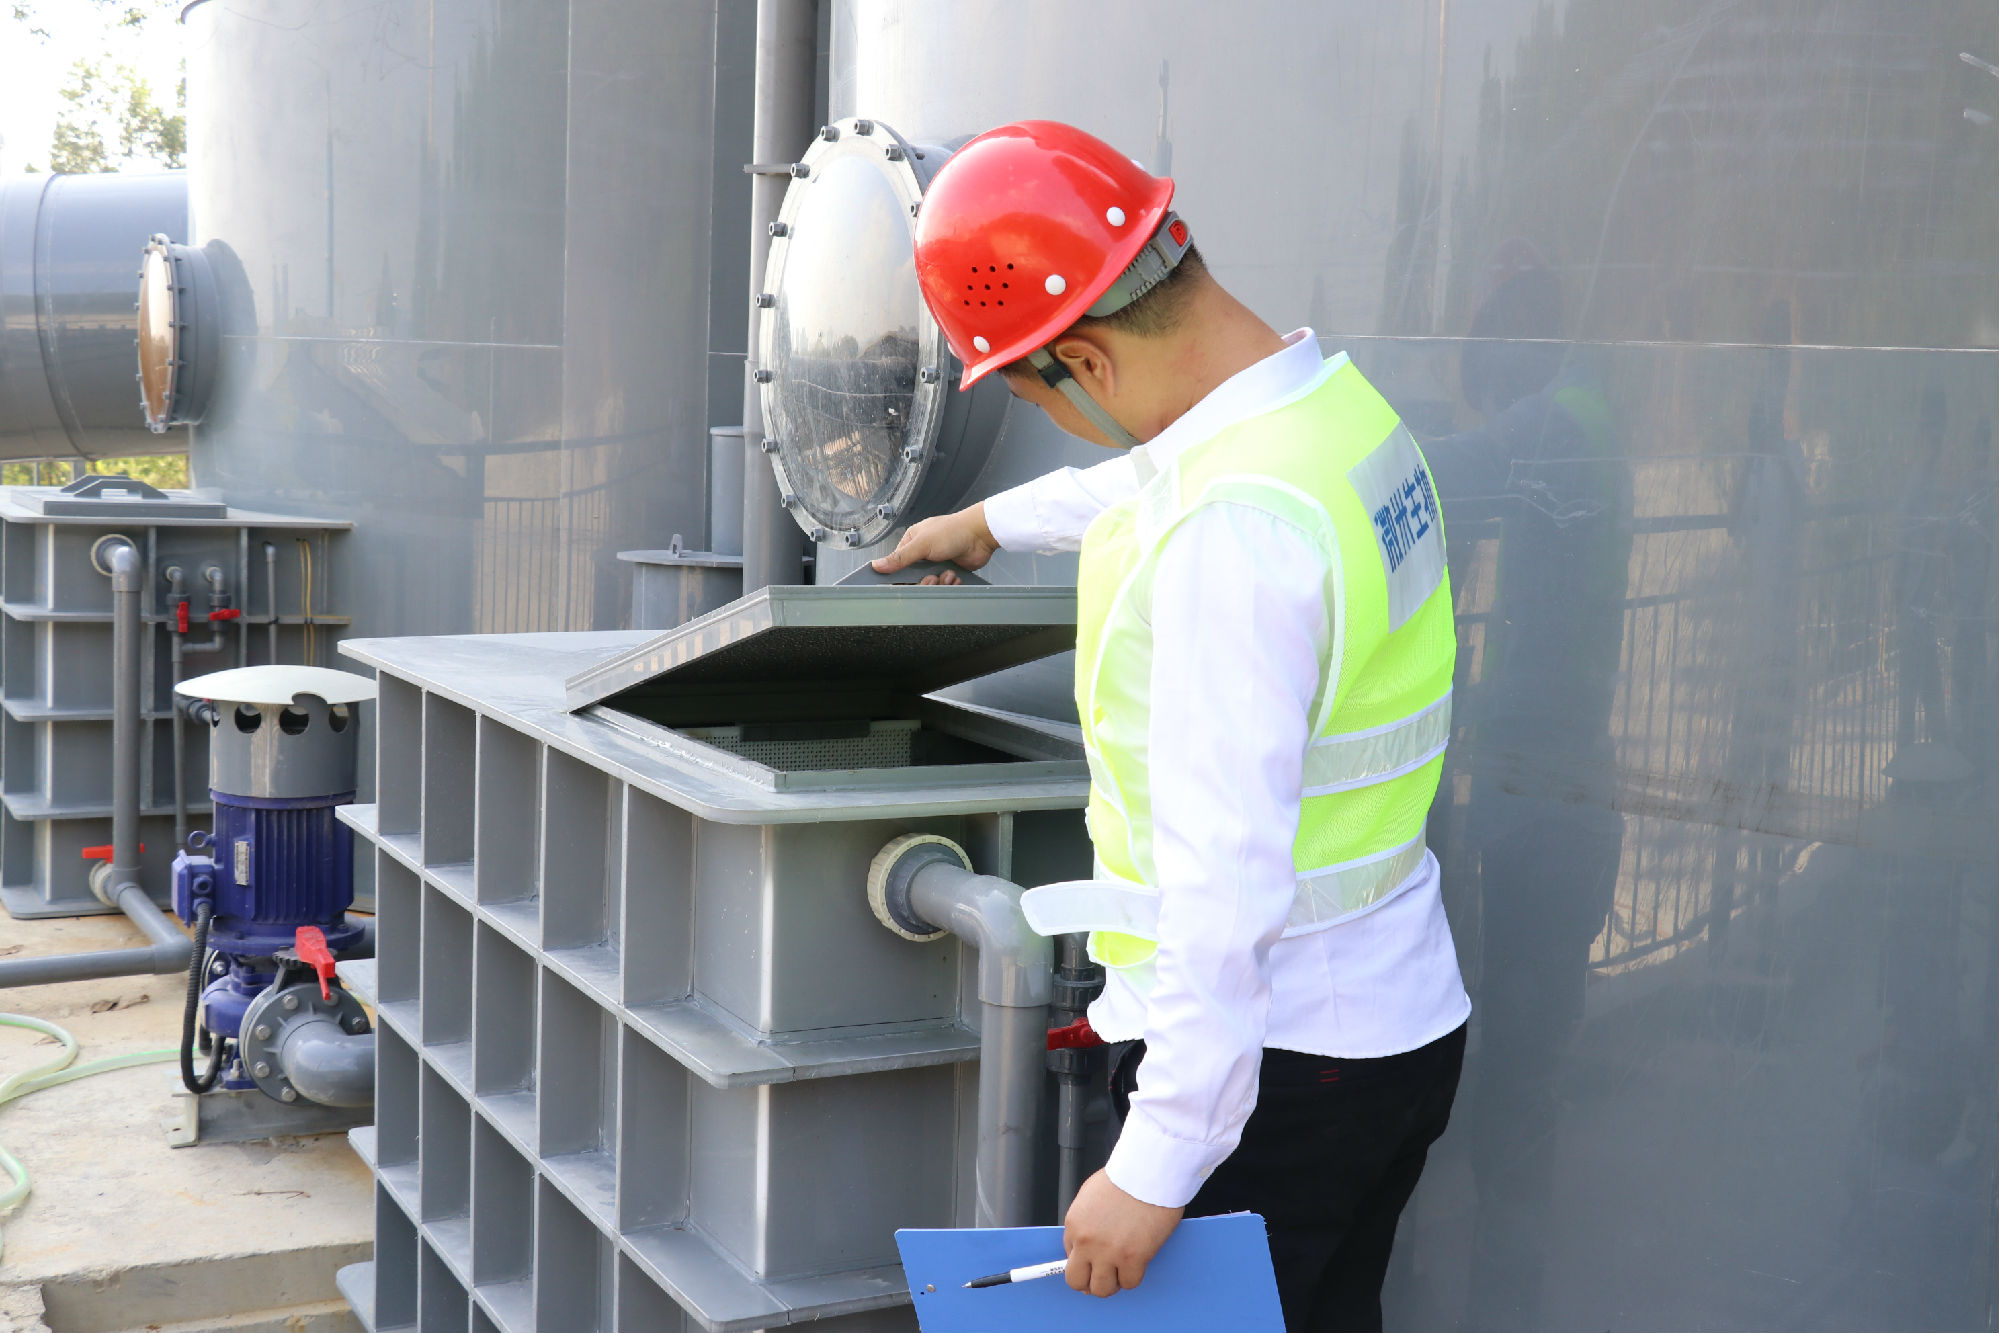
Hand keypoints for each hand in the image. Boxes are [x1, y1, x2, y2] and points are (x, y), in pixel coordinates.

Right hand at [870, 503, 997, 583]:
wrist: (981, 534)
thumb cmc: (953, 531)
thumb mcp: (922, 544)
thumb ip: (900, 557)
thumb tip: (877, 565)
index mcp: (911, 542)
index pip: (897, 565)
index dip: (898, 577)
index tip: (901, 585)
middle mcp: (923, 554)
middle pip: (913, 579)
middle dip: (924, 582)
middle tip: (932, 579)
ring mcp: (937, 563)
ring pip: (930, 584)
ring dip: (939, 583)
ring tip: (948, 574)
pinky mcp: (949, 571)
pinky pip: (944, 586)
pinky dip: (950, 584)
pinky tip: (955, 576)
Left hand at [1062, 1169, 1183, 1297]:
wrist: (1148, 1171)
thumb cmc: (1124, 1178)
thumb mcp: (1090, 1197)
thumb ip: (1085, 1223)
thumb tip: (1085, 1245)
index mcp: (1074, 1225)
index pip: (1069, 1258)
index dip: (1083, 1262)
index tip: (1091, 1263)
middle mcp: (1087, 1243)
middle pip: (1077, 1281)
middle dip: (1089, 1281)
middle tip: (1102, 1274)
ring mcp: (1109, 1253)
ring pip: (1102, 1289)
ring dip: (1111, 1283)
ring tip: (1120, 1270)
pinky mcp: (1133, 1258)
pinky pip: (1129, 1283)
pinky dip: (1132, 1277)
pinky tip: (1137, 1263)